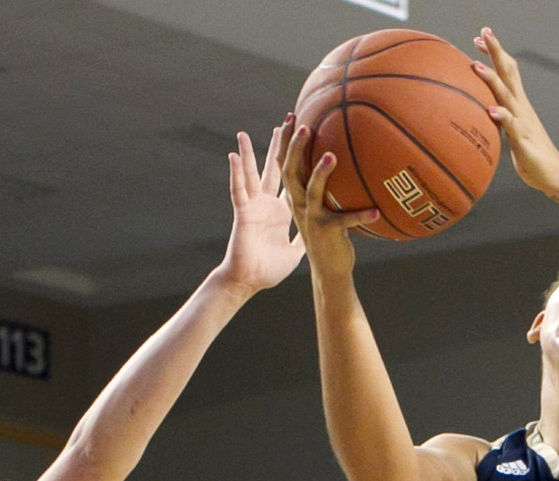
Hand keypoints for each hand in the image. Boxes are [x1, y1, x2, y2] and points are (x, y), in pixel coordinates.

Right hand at [218, 124, 305, 297]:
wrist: (251, 283)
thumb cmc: (270, 270)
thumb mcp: (296, 250)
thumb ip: (306, 236)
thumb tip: (325, 231)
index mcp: (280, 210)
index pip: (290, 176)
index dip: (296, 157)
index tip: (304, 135)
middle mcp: (266, 204)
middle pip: (275, 167)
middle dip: (281, 143)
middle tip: (289, 118)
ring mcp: (254, 208)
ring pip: (252, 174)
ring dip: (252, 153)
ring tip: (247, 131)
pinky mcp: (243, 216)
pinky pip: (238, 192)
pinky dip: (235, 174)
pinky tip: (233, 156)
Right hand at [279, 119, 378, 279]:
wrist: (328, 270)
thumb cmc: (331, 236)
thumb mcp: (326, 208)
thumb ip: (329, 188)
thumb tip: (345, 162)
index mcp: (296, 198)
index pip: (285, 164)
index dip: (284, 141)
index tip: (290, 116)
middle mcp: (299, 206)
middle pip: (291, 171)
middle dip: (294, 148)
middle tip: (302, 125)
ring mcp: (312, 219)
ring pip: (311, 192)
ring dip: (320, 173)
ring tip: (331, 154)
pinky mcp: (326, 233)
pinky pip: (345, 221)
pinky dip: (361, 215)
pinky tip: (377, 210)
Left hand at [471, 28, 558, 194]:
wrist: (553, 174)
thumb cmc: (531, 155)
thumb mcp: (513, 132)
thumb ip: (501, 120)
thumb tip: (486, 113)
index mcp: (518, 104)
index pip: (507, 71)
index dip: (496, 54)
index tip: (481, 38)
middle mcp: (521, 107)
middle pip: (508, 73)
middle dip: (496, 52)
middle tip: (483, 32)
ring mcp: (522, 122)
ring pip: (506, 96)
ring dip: (491, 80)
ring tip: (476, 66)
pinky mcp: (523, 141)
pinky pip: (511, 126)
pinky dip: (502, 117)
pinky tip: (492, 111)